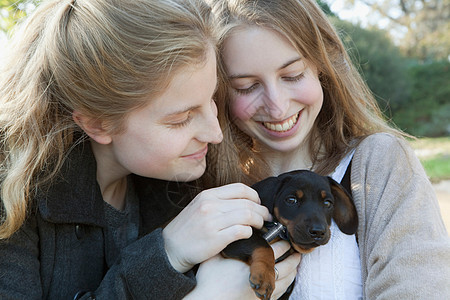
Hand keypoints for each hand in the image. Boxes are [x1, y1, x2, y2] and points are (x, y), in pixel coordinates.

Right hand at [162, 183, 270, 271]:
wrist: (170, 248)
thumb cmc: (187, 229)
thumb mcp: (199, 206)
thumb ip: (219, 201)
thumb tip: (245, 202)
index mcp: (208, 195)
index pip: (240, 189)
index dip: (255, 196)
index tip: (258, 204)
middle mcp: (211, 205)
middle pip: (247, 202)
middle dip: (262, 210)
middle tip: (266, 218)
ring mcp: (213, 221)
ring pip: (248, 215)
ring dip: (259, 221)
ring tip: (260, 227)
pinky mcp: (216, 238)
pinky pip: (242, 231)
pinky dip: (250, 232)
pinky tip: (249, 235)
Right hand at [183, 241, 300, 299]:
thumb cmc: (209, 282)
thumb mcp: (212, 258)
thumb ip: (222, 244)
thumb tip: (230, 231)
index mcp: (250, 263)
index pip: (273, 250)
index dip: (282, 242)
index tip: (284, 236)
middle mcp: (260, 276)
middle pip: (285, 263)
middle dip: (291, 253)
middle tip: (294, 245)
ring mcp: (263, 290)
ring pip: (287, 276)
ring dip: (293, 266)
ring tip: (296, 258)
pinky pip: (283, 289)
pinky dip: (289, 280)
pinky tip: (289, 275)